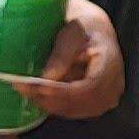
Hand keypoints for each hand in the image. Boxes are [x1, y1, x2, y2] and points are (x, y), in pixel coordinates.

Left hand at [25, 0, 122, 121]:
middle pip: (81, 102)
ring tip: (27, 90)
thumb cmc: (82, 27)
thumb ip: (61, 55)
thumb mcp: (71, 32)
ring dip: (50, 104)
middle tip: (24, 88)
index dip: (64, 92)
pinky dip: (55, 106)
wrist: (94, 32)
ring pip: (76, 110)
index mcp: (111, 62)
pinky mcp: (98, 104)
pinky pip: (75, 111)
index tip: (40, 87)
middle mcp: (114, 83)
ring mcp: (108, 97)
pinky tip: (39, 95)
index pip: (90, 86)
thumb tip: (47, 79)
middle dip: (51, 99)